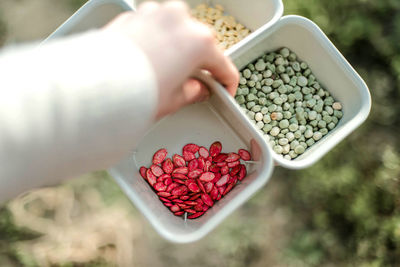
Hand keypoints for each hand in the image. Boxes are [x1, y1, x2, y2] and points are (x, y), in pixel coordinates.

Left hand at [103, 1, 238, 118]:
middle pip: (200, 45)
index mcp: (199, 41)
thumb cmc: (134, 93)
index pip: (223, 66)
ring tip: (166, 75)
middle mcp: (180, 19)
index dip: (227, 84)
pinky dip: (157, 43)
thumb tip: (196, 89)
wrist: (93, 85)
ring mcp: (156, 12)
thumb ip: (193, 92)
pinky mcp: (135, 14)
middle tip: (193, 85)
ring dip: (177, 51)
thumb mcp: (173, 100)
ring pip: (177, 33)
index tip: (225, 92)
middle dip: (200, 64)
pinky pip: (155, 28)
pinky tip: (149, 63)